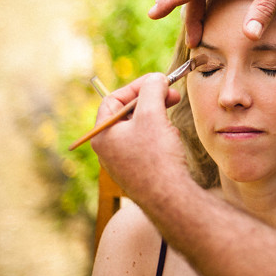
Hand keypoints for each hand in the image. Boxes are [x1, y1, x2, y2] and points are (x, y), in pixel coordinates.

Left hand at [90, 74, 187, 203]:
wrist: (169, 197)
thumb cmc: (156, 156)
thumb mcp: (152, 114)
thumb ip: (152, 90)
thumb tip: (156, 78)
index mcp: (102, 134)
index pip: (114, 99)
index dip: (137, 86)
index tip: (159, 81)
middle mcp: (108, 148)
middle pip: (128, 113)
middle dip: (151, 101)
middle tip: (173, 95)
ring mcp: (122, 161)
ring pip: (139, 128)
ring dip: (158, 118)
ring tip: (172, 123)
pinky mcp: (138, 170)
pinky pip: (147, 144)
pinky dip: (160, 135)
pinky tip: (172, 141)